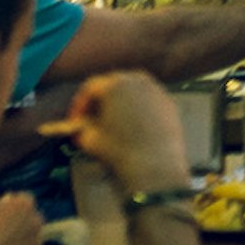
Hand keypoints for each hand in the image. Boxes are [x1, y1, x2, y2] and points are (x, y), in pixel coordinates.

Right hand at [0, 192, 44, 244]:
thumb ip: (1, 204)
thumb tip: (9, 200)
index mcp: (24, 205)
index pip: (25, 201)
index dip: (13, 209)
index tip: (4, 216)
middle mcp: (36, 220)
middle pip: (31, 219)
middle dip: (21, 224)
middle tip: (3, 234)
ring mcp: (37, 240)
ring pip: (31, 238)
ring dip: (22, 242)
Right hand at [63, 70, 193, 196]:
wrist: (155, 164)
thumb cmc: (119, 151)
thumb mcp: (90, 140)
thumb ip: (81, 128)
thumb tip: (80, 127)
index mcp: (114, 85)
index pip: (90, 87)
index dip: (79, 104)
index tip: (75, 121)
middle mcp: (137, 80)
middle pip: (112, 83)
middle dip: (100, 100)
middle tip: (92, 118)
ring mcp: (156, 89)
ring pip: (133, 89)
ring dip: (120, 101)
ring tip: (112, 121)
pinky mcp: (169, 101)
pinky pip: (148, 98)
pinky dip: (138, 106)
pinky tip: (133, 124)